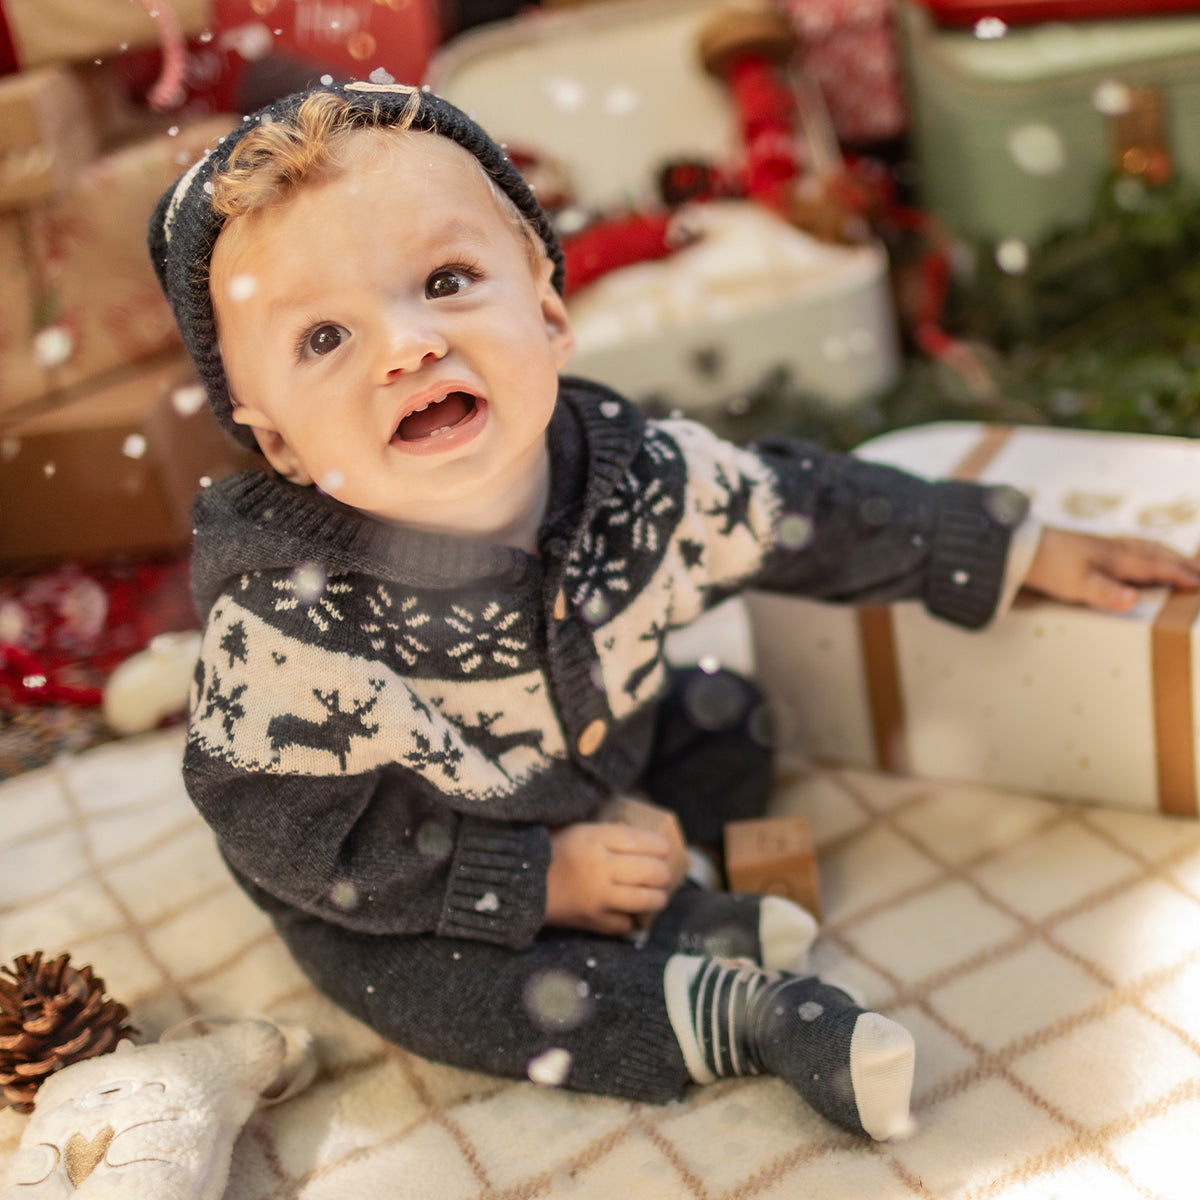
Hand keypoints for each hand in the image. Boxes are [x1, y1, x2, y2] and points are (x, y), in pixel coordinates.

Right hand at [544, 822, 674, 934]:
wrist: (521, 885)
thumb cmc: (553, 852)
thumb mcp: (580, 831)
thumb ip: (611, 834)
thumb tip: (647, 840)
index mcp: (595, 839)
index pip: (643, 841)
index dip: (660, 846)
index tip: (663, 849)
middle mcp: (600, 868)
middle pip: (652, 871)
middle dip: (664, 872)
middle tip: (662, 873)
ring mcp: (598, 897)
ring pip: (647, 899)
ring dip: (658, 897)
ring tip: (656, 893)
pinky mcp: (593, 921)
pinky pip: (626, 923)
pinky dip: (631, 918)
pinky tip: (629, 910)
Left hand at [1023, 527, 1199, 611]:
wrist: (1021, 547)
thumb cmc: (1048, 566)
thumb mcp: (1076, 584)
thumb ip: (1105, 593)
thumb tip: (1133, 599)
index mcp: (1116, 558)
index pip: (1155, 567)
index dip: (1179, 575)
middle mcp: (1114, 548)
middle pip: (1156, 553)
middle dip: (1180, 562)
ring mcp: (1103, 545)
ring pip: (1145, 547)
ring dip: (1166, 554)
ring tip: (1181, 561)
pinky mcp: (1092, 547)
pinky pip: (1131, 546)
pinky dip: (1148, 550)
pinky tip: (1140, 555)